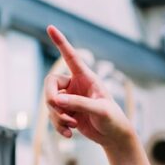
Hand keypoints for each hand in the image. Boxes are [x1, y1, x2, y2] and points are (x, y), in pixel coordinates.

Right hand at [44, 25, 134, 149]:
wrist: (113, 136)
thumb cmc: (112, 118)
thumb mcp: (100, 110)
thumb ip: (79, 104)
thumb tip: (57, 100)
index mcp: (86, 77)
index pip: (71, 56)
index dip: (61, 42)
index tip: (50, 27)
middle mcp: (75, 85)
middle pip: (50, 84)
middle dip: (50, 98)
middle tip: (57, 109)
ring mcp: (69, 99)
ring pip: (50, 103)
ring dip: (57, 117)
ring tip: (72, 126)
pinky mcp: (67, 112)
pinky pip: (53, 116)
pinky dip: (58, 126)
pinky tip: (69, 135)